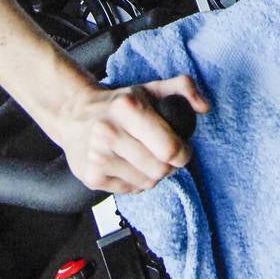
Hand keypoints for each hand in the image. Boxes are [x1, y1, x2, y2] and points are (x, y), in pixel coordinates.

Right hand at [55, 77, 209, 193]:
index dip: (183, 153)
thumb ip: (183, 88)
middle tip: (162, 154)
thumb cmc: (119, 103)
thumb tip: (205, 107)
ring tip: (142, 157)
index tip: (181, 149)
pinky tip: (127, 165)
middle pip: (160, 170)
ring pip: (146, 183)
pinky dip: (135, 182)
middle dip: (169, 166)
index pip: (169, 149)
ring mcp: (98, 157)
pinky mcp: (91, 176)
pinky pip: (129, 190)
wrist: (74, 114)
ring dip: (152, 175)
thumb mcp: (151, 88)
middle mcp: (109, 132)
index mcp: (127, 107)